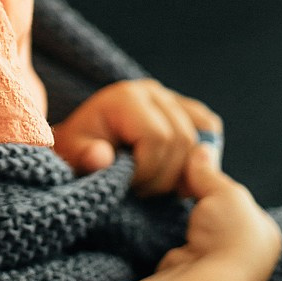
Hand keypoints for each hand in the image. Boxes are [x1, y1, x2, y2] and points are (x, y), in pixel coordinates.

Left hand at [51, 77, 222, 194]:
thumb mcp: (73, 155)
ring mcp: (170, 96)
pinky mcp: (183, 107)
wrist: (84, 140)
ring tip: (155, 182)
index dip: (148, 170)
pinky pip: (208, 127)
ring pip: (199, 137)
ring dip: (181, 170)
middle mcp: (151, 91)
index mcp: (126, 97)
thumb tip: (100, 157)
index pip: (158, 137)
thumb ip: (85, 157)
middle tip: (141, 189)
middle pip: (182, 140)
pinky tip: (178, 172)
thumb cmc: (79, 150)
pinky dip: (199, 153)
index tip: (129, 185)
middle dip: (163, 175)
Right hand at [155, 143, 281, 280]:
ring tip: (170, 203)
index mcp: (265, 234)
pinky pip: (182, 244)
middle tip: (181, 185)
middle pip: (218, 215)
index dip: (216, 183)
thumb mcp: (225, 191)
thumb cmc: (228, 237)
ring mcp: (220, 269)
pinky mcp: (193, 275)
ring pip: (198, 230)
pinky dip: (172, 233)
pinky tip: (164, 224)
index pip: (239, 200)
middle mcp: (249, 256)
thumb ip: (210, 171)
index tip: (195, 171)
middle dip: (200, 201)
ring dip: (185, 218)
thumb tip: (200, 149)